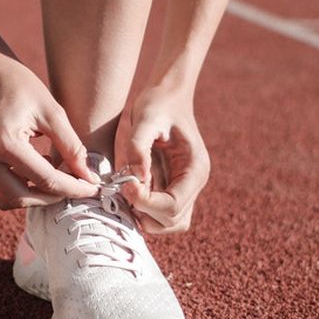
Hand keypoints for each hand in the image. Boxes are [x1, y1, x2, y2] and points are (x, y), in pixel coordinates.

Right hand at [0, 51, 97, 209]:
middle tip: (74, 186)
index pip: (46, 180)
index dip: (74, 188)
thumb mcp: (53, 112)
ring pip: (5, 199)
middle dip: (51, 197)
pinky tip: (36, 169)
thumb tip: (89, 178)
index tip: (93, 188)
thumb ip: (72, 147)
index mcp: (5, 143)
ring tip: (54, 176)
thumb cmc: (20, 84)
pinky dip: (18, 186)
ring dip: (33, 195)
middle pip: (22, 198)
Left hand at [119, 84, 209, 233]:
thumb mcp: (145, 118)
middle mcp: (193, 183)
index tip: (126, 186)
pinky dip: (143, 210)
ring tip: (127, 191)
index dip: (147, 203)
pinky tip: (129, 190)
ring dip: (144, 216)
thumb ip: (139, 147)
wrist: (166, 95)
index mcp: (195, 168)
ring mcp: (184, 188)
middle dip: (144, 211)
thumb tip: (136, 178)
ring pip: (168, 223)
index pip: (174, 205)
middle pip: (172, 221)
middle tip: (124, 188)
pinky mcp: (171, 187)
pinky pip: (160, 214)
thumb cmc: (157, 103)